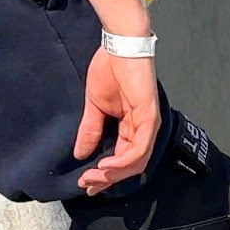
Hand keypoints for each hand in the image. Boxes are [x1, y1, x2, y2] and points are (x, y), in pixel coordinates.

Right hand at [74, 48, 160, 195]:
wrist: (119, 45)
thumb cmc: (110, 69)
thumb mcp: (95, 107)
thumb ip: (90, 131)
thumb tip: (81, 154)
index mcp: (131, 128)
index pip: (121, 160)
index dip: (104, 174)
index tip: (85, 183)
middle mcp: (143, 130)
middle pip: (130, 166)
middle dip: (107, 179)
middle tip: (87, 185)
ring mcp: (148, 124)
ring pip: (136, 162)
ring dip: (114, 174)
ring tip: (95, 177)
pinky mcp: (149, 117)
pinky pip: (139, 148)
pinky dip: (124, 161)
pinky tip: (107, 166)